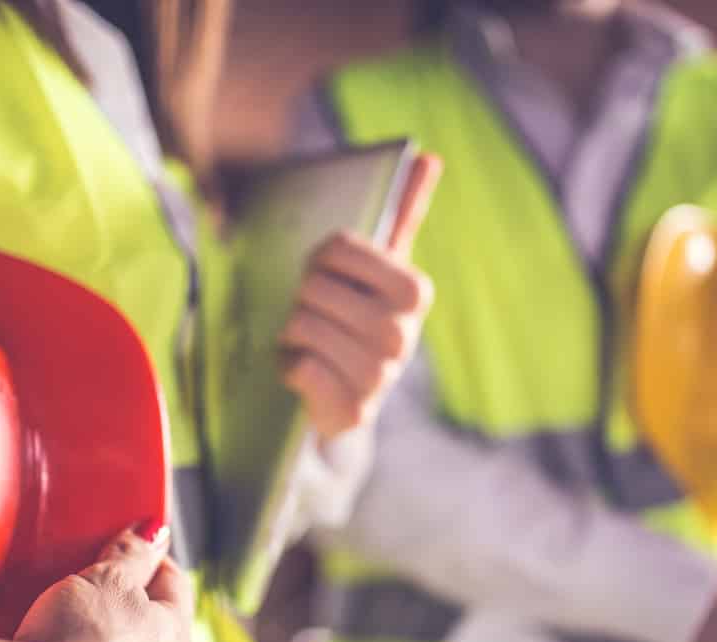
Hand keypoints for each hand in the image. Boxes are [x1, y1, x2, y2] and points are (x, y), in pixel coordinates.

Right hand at [0, 526, 192, 641]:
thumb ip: (132, 553)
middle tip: (88, 586)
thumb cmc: (80, 638)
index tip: (130, 546)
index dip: (151, 561)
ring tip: (58, 633)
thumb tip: (157, 529)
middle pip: (148, 635)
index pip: (174, 587)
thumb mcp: (106, 579)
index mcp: (174, 640)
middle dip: (124, 609)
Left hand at [279, 154, 440, 440]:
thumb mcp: (381, 267)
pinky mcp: (351, 410)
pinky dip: (290, 367)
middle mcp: (403, 335)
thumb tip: (427, 155)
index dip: (319, 259)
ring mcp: (380, 377)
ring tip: (313, 344)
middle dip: (303, 298)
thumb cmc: (359, 319)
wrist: (348, 398)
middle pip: (313, 287)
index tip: (329, 276)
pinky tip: (308, 373)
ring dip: (293, 333)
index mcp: (415, 291)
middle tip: (319, 316)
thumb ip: (403, 211)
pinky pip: (297, 368)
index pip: (337, 248)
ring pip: (300, 325)